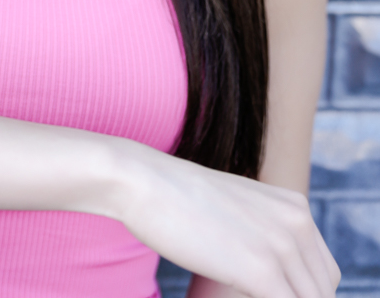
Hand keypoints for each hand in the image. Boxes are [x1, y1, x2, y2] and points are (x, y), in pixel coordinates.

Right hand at [109, 141, 339, 297]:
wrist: (143, 181)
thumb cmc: (177, 199)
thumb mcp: (235, 211)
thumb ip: (262, 234)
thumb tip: (266, 273)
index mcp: (295, 207)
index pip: (324, 274)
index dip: (300, 295)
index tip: (267, 292)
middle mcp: (299, 223)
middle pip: (322, 293)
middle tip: (249, 294)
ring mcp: (283, 247)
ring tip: (236, 292)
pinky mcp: (262, 271)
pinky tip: (227, 297)